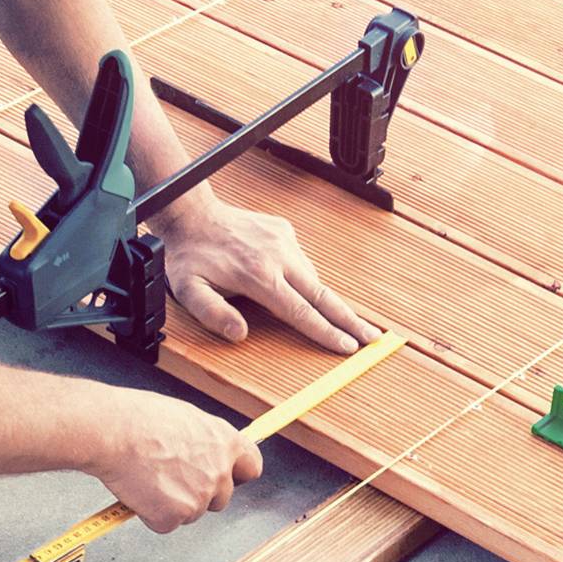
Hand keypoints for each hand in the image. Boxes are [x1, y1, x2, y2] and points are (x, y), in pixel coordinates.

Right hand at [90, 390, 262, 531]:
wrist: (112, 431)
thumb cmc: (138, 419)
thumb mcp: (185, 418)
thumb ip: (203, 441)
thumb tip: (202, 452)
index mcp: (225, 442)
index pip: (251, 467)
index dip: (236, 474)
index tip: (226, 477)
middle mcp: (220, 472)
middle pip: (220, 498)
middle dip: (198, 494)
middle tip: (169, 479)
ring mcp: (200, 497)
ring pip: (191, 512)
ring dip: (172, 503)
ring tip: (147, 477)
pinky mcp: (175, 516)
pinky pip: (165, 523)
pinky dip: (150, 514)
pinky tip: (138, 491)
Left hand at [148, 195, 375, 353]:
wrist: (193, 215)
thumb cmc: (190, 257)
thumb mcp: (189, 291)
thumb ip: (213, 315)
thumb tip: (241, 334)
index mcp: (259, 277)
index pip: (301, 312)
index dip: (326, 332)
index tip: (348, 346)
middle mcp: (278, 258)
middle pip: (323, 296)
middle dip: (350, 319)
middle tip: (373, 337)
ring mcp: (284, 242)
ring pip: (313, 278)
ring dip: (326, 300)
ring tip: (342, 319)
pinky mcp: (285, 231)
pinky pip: (302, 261)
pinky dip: (305, 278)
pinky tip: (299, 287)